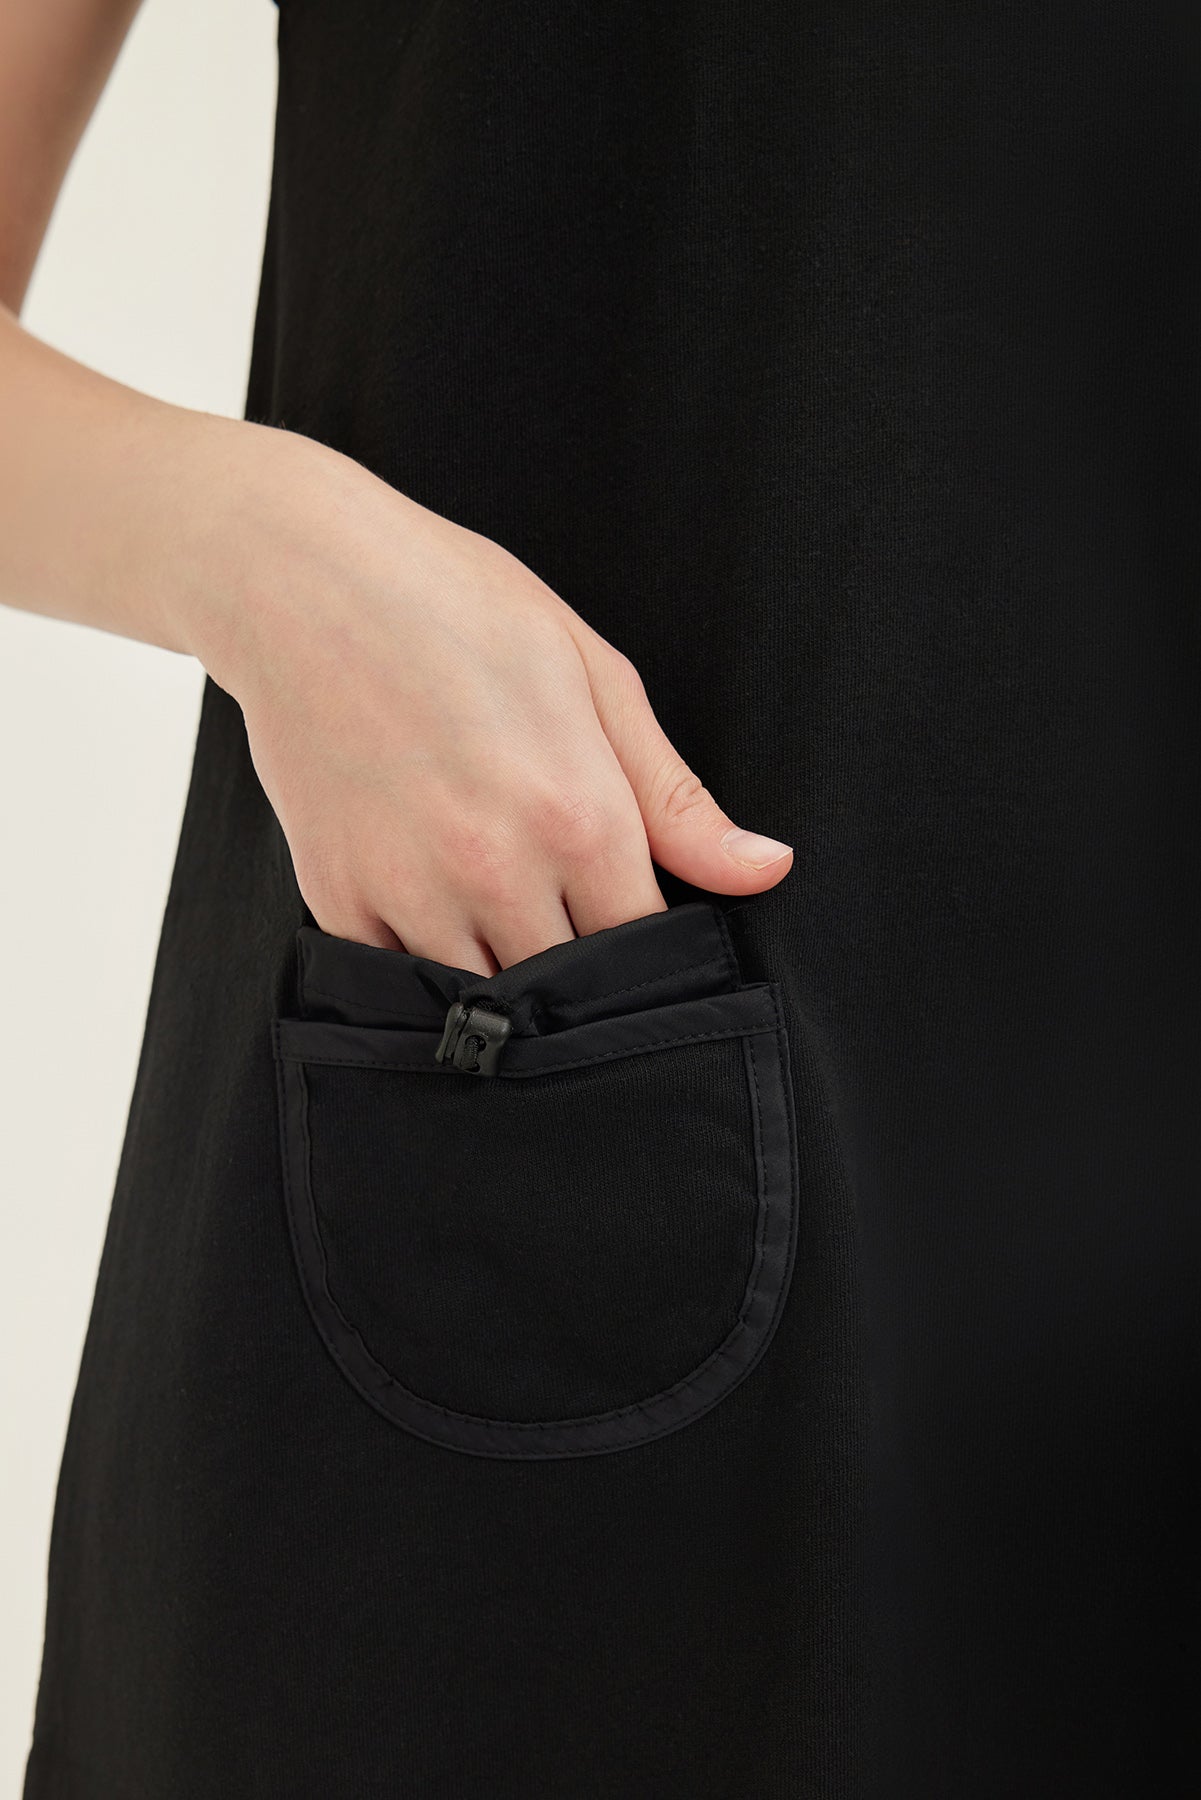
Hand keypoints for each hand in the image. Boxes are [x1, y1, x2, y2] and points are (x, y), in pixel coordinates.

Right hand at [189, 428, 792, 976]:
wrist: (302, 579)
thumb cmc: (456, 607)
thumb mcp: (594, 677)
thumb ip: (677, 799)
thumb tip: (766, 871)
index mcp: (579, 818)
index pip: (645, 948)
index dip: (650, 948)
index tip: (635, 922)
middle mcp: (497, 871)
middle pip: (566, 992)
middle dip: (578, 971)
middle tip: (566, 918)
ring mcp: (409, 893)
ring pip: (482, 1001)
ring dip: (501, 974)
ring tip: (496, 906)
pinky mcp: (337, 898)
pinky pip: (397, 979)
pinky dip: (423, 962)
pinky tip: (433, 903)